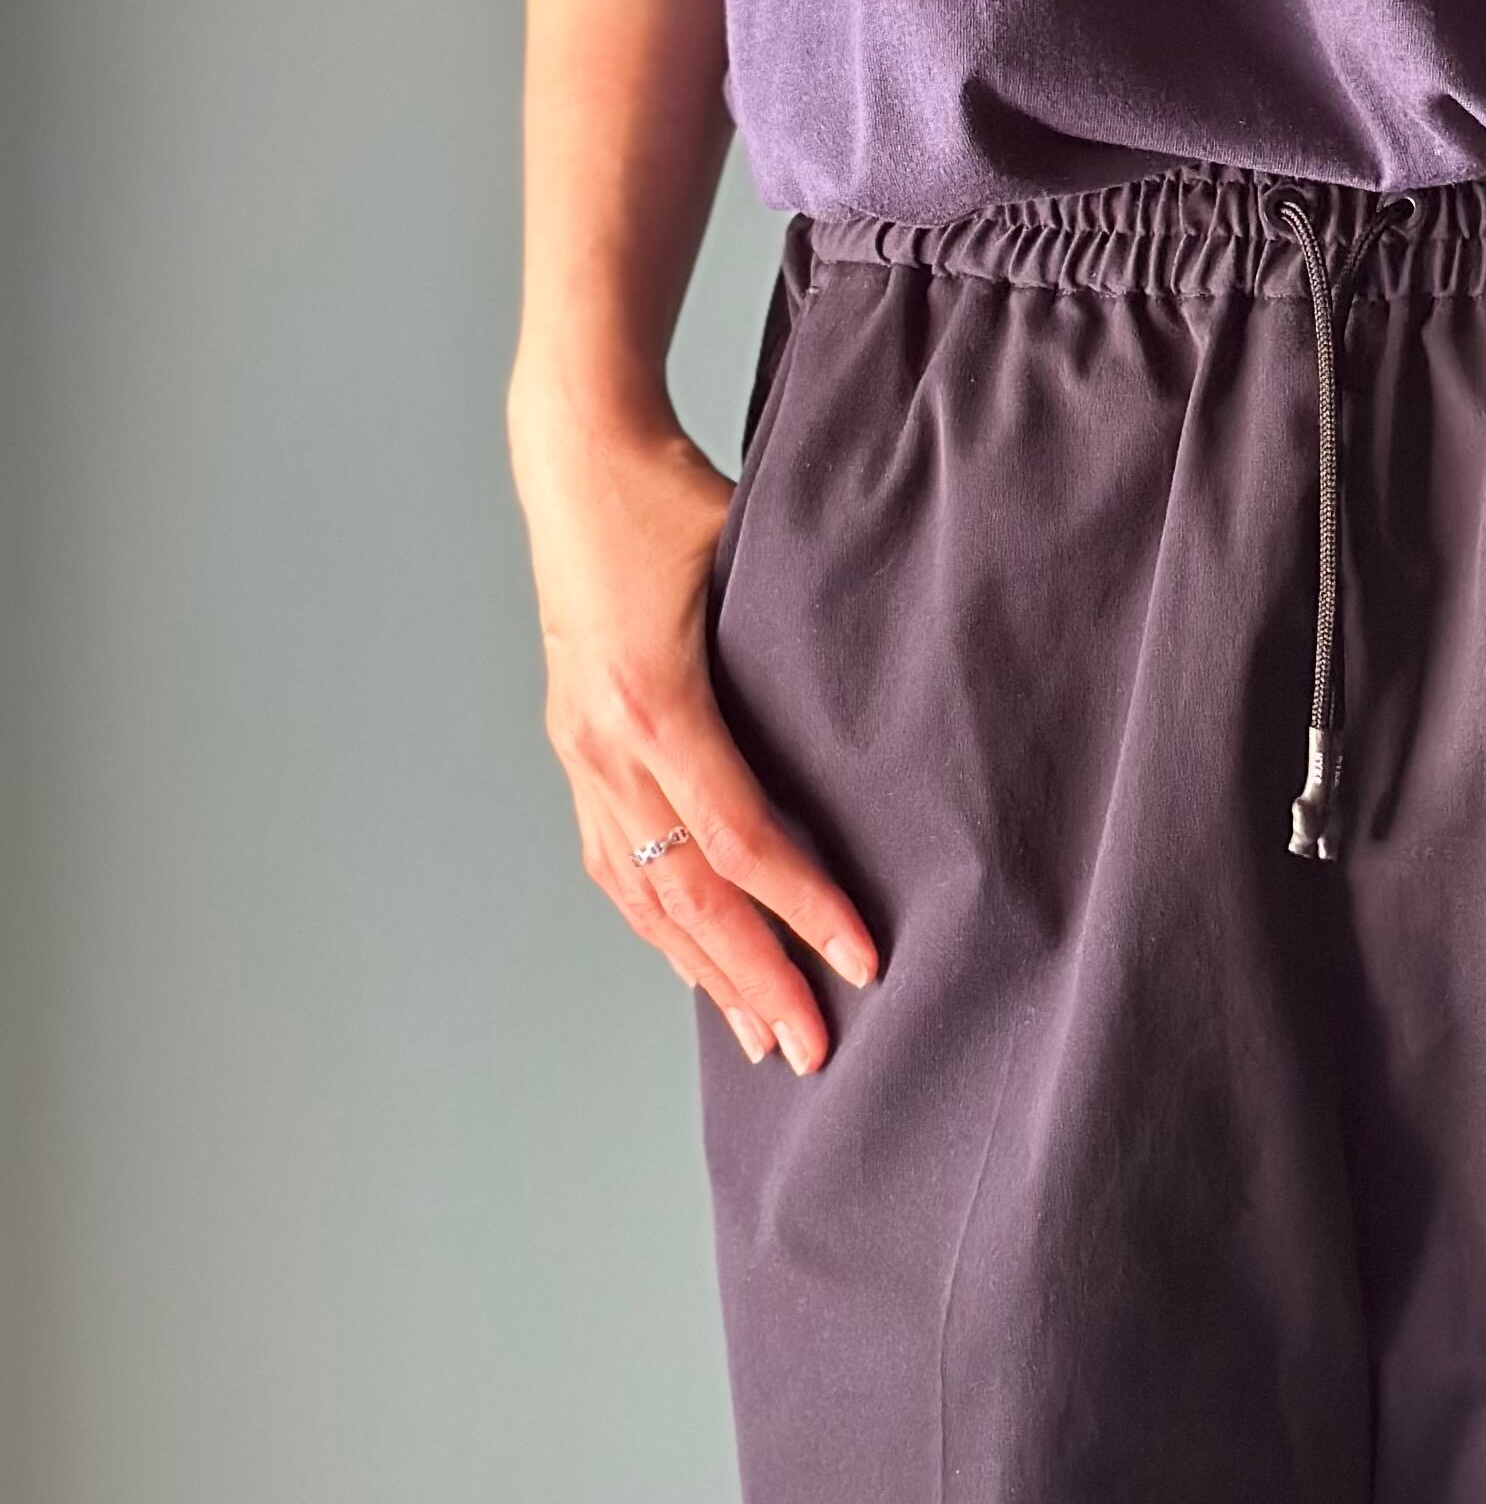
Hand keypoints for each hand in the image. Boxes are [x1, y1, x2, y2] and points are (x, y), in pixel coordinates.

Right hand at [511, 390, 876, 1071]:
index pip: (739, 838)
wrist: (577, 454)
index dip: (804, 906)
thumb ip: (807, 632)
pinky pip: (614, 859)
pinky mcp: (574, 745)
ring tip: (759, 1034)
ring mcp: (580, 751)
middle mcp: (606, 744)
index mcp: (654, 703)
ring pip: (642, 893)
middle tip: (815, 1050)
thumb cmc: (675, 493)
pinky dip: (657, 920)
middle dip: (755, 977)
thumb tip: (894, 694)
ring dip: (702, 969)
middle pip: (687, 893)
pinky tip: (691, 957)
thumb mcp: (752, 554)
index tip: (863, 960)